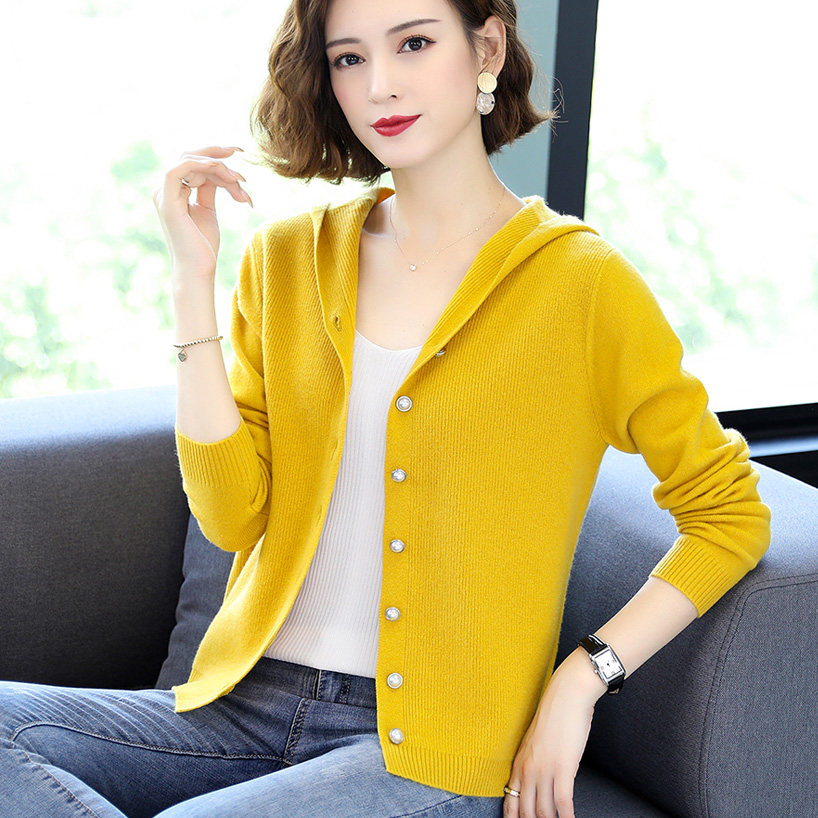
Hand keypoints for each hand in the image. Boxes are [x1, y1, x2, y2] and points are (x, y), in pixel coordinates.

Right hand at [152, 145, 252, 283]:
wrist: (198, 270)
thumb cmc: (204, 246)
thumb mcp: (208, 211)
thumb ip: (208, 189)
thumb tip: (218, 172)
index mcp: (173, 192)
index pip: (194, 165)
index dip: (217, 159)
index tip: (240, 157)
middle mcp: (165, 190)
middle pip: (190, 157)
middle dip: (217, 153)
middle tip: (241, 153)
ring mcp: (163, 194)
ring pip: (189, 161)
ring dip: (218, 166)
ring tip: (239, 180)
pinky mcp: (167, 201)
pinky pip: (179, 170)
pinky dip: (202, 165)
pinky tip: (223, 172)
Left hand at [503, 650, 605, 817]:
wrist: (566, 696)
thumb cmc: (554, 716)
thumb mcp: (535, 741)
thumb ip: (533, 762)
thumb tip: (538, 781)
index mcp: (519, 762)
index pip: (511, 801)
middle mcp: (528, 769)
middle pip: (527, 812)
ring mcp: (544, 770)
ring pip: (544, 812)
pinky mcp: (563, 768)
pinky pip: (563, 803)